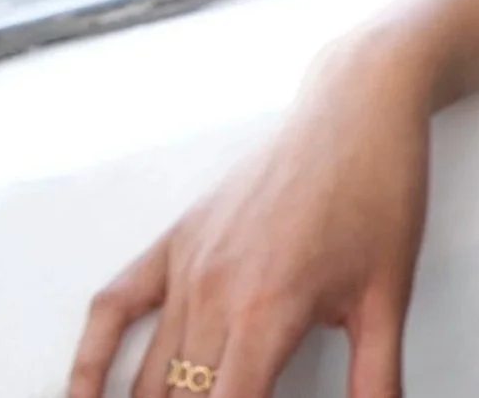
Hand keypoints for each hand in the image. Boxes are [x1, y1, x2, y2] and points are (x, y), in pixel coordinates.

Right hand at [67, 31, 436, 397]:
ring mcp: (188, 265)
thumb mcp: (389, 294)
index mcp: (268, 313)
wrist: (358, 107)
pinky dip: (89, 365)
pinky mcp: (175, 240)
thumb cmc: (379, 191)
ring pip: (147, 376)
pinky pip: (110, 309)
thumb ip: (378, 377)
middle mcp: (215, 294)